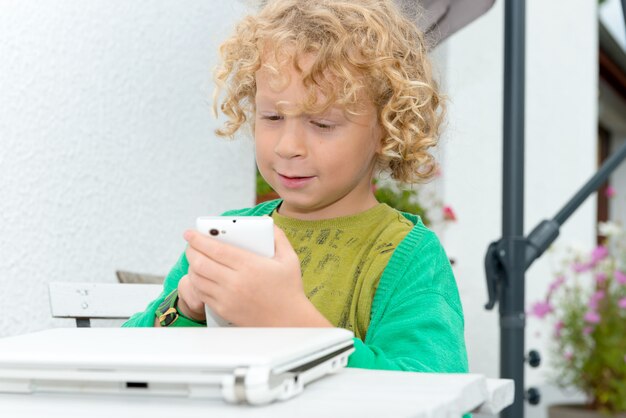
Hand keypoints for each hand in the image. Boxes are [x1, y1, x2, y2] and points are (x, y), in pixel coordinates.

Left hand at [181, 225, 331, 326]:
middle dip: (190, 251)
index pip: (216, 249)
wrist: (289, 321)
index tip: (190, 233)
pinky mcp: (224, 310)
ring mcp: (228, 298)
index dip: (198, 239)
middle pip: (200, 263)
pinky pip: (201, 294)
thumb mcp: (289, 259)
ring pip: (197, 279)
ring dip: (191, 266)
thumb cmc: (289, 289)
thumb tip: (266, 222)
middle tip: (190, 244)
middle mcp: (236, 282)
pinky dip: (197, 282)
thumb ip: (278, 237)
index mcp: (250, 265)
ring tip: (194, 258)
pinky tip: (200, 276)